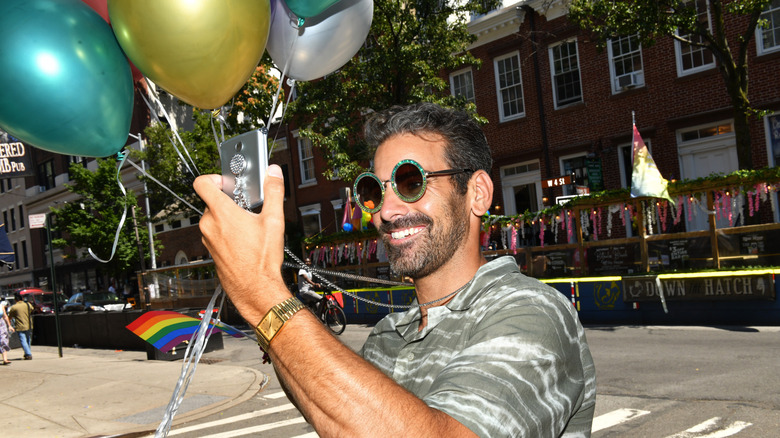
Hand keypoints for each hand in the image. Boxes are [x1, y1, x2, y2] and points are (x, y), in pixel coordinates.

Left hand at [194, 165, 291, 325]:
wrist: (255, 289)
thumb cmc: (262, 259)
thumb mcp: (274, 221)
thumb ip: (274, 191)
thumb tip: (274, 172)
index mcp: (222, 213)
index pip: (202, 183)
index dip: (213, 177)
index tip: (226, 181)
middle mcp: (209, 225)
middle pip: (212, 201)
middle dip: (229, 201)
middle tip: (247, 206)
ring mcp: (207, 239)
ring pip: (214, 218)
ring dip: (228, 217)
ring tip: (248, 226)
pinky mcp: (210, 250)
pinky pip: (215, 233)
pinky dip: (226, 231)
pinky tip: (244, 240)